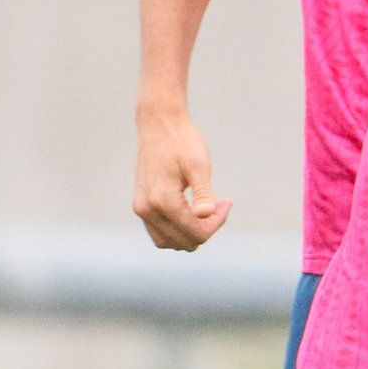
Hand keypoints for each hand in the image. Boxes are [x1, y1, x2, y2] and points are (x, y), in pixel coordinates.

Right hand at [132, 108, 231, 249]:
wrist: (159, 125)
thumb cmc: (182, 142)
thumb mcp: (198, 164)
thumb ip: (203, 192)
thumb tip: (206, 216)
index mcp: (162, 200)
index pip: (196, 232)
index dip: (217, 222)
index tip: (227, 201)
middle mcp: (147, 209)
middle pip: (185, 241)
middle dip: (206, 228)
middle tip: (219, 203)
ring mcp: (141, 210)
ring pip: (170, 243)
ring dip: (191, 234)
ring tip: (205, 210)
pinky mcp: (141, 207)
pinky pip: (160, 234)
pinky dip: (178, 231)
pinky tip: (191, 212)